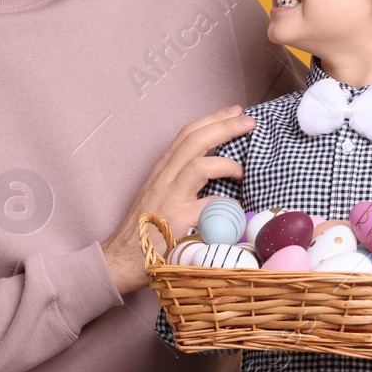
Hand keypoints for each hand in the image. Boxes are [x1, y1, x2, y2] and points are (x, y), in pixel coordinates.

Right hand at [100, 106, 255, 293]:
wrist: (121, 260)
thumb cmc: (146, 230)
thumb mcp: (161, 195)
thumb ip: (183, 181)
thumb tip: (217, 171)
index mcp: (162, 170)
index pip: (187, 134)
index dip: (213, 119)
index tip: (236, 111)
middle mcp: (163, 178)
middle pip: (194, 140)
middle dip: (225, 126)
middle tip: (250, 122)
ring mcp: (169, 199)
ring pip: (198, 165)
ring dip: (226, 164)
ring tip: (242, 172)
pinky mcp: (176, 221)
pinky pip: (208, 207)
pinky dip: (226, 205)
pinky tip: (236, 210)